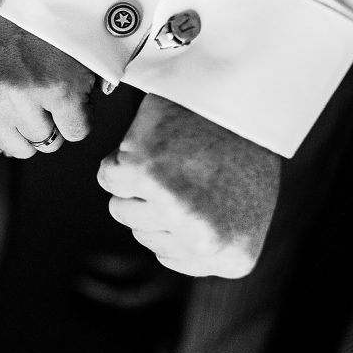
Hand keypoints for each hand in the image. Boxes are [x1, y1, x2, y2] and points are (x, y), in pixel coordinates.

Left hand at [0, 14, 94, 156]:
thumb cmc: (16, 36)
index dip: (13, 127)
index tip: (17, 96)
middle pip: (22, 150)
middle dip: (38, 125)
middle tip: (39, 86)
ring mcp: (23, 96)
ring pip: (50, 143)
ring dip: (60, 119)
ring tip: (53, 80)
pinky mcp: (59, 92)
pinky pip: (77, 131)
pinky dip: (83, 113)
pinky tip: (72, 84)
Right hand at [97, 94, 281, 277]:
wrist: (242, 95)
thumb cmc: (242, 149)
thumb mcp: (244, 211)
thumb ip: (210, 241)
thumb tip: (167, 250)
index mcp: (234, 257)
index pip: (168, 255)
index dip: (173, 218)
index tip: (201, 191)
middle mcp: (204, 241)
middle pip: (143, 233)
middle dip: (155, 198)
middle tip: (188, 166)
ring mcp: (174, 208)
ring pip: (122, 209)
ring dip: (137, 179)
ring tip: (173, 153)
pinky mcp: (145, 174)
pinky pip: (109, 177)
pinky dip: (122, 156)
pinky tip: (154, 141)